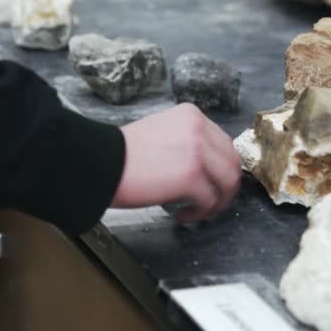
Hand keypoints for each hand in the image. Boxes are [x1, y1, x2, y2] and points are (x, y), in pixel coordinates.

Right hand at [112, 103, 241, 222]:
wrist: (99, 162)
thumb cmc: (123, 154)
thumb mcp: (162, 133)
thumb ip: (188, 143)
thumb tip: (207, 168)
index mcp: (192, 116)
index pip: (223, 144)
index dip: (221, 169)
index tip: (211, 184)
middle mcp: (199, 128)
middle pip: (232, 163)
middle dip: (225, 188)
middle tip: (210, 204)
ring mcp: (198, 151)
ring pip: (227, 182)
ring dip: (216, 202)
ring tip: (198, 211)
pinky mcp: (191, 176)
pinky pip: (209, 200)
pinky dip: (199, 212)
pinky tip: (181, 214)